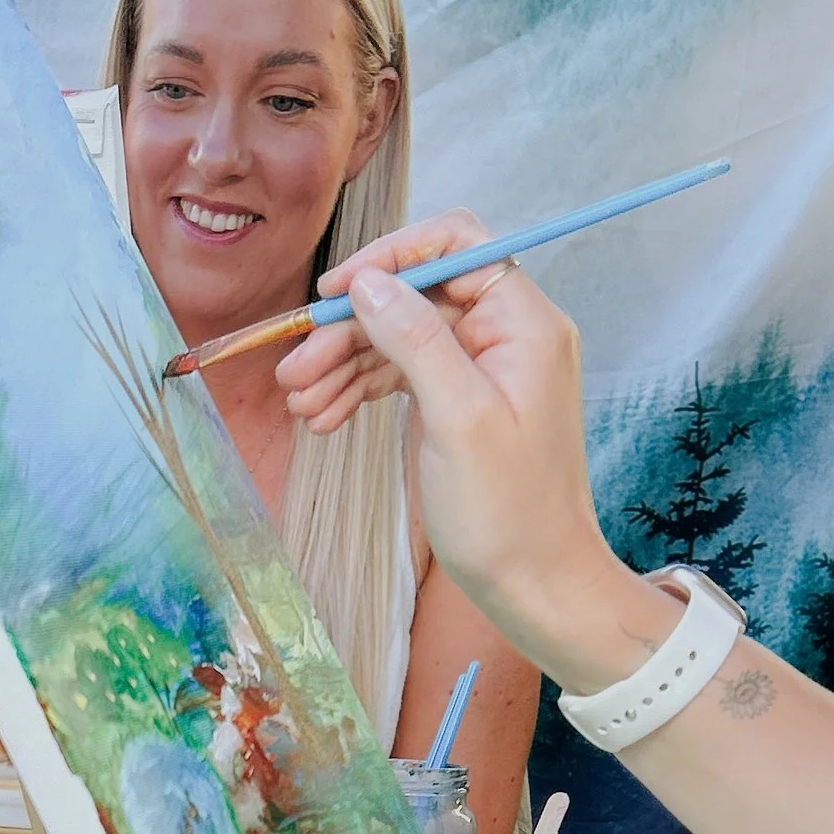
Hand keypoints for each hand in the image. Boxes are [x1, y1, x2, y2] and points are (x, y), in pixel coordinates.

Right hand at [277, 215, 656, 687]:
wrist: (538, 586)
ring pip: (404, 340)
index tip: (333, 294)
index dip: (389, 260)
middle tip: (294, 371)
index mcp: (524, 323)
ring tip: (301, 406)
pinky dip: (365, 391)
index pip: (454, 247)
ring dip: (347, 365)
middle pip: (417, 299)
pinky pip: (408, 377)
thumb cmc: (509, 514)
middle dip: (352, 329)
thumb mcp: (456, 419)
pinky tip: (326, 416)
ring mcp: (487, 370)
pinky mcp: (467, 404)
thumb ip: (415, 341)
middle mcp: (510, 335)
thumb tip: (371, 284)